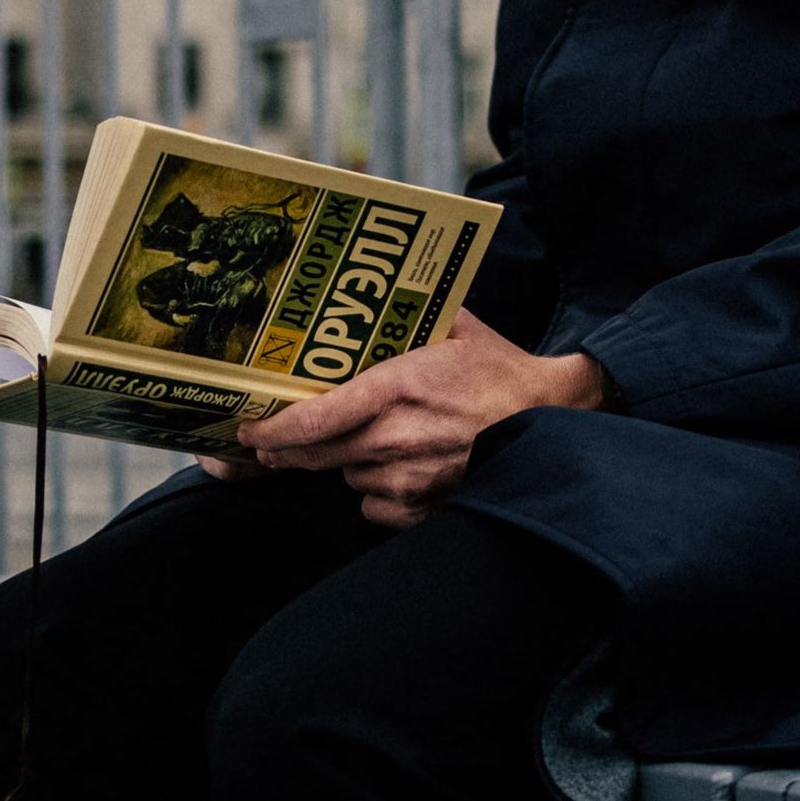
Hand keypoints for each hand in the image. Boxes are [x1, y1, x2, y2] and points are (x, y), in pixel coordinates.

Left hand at [236, 314, 605, 527]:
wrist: (550, 419)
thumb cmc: (499, 371)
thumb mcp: (453, 326)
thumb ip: (407, 316)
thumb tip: (372, 293)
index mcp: (397, 388)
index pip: (314, 418)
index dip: (272, 430)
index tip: (249, 431)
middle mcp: (398, 438)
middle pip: (317, 455)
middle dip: (288, 450)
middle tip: (270, 443)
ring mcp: (411, 478)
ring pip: (347, 476)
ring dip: (345, 461)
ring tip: (372, 438)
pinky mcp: (425, 507)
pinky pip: (374, 504)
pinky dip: (377, 488)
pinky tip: (401, 466)